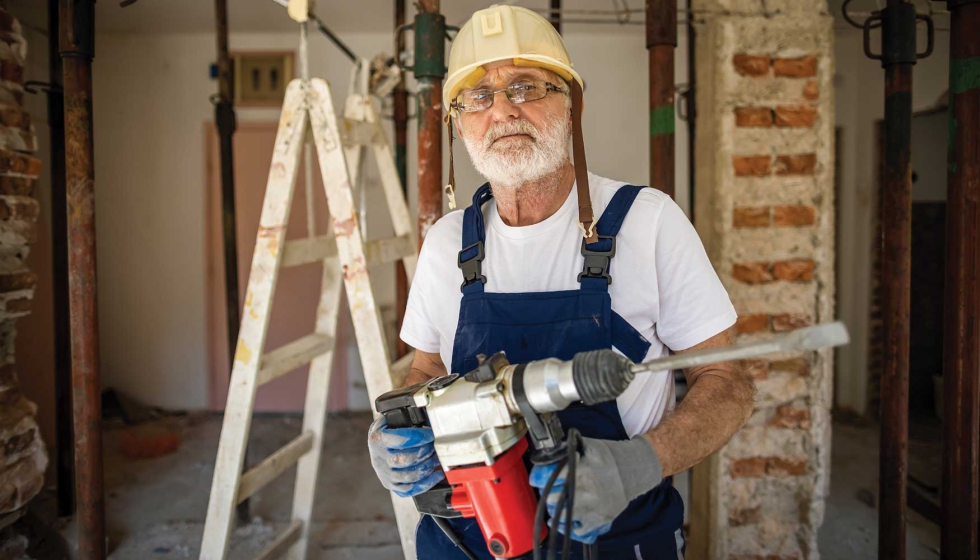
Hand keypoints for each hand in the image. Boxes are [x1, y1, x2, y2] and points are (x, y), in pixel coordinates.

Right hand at [367, 416, 444, 496]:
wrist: (377, 444)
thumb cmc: (388, 430)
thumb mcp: (391, 419)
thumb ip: (405, 417)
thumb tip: (427, 415)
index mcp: (378, 439)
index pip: (403, 439)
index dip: (421, 437)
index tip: (432, 433)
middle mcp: (379, 458)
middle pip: (407, 459)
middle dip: (426, 452)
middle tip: (436, 446)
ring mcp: (385, 474)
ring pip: (410, 475)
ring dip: (428, 466)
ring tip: (436, 458)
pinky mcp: (391, 485)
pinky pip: (410, 489)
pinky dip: (426, 483)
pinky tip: (435, 474)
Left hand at [528, 436, 662, 543]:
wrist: (635, 471)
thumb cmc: (611, 456)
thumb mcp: (590, 445)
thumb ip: (570, 446)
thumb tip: (552, 446)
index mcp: (581, 470)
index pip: (550, 477)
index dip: (539, 477)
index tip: (536, 479)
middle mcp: (586, 490)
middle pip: (553, 498)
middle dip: (548, 494)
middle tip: (548, 491)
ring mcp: (593, 507)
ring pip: (562, 515)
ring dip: (555, 510)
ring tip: (556, 505)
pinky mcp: (599, 519)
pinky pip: (577, 529)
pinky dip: (569, 526)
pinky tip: (565, 519)